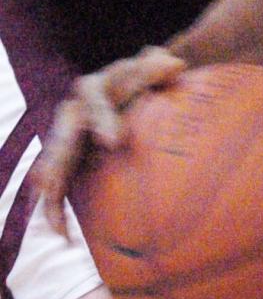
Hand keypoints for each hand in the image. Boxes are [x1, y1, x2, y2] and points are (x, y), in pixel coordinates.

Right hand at [35, 46, 186, 233]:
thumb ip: (158, 68)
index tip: (114, 141)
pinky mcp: (69, 161)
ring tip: (53, 219)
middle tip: (55, 185)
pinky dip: (57, 209)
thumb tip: (174, 65)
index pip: (93, 100)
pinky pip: (57, 185)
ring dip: (51, 191)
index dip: (101, 119)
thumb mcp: (150, 72)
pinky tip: (64, 234)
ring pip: (53, 165)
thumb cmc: (146, 82)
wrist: (137, 91)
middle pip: (61, 137)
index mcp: (93, 88)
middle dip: (57, 161)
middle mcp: (74, 113)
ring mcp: (68, 138)